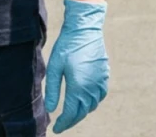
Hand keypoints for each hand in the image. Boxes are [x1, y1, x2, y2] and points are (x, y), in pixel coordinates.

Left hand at [44, 0, 108, 132]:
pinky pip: (101, 95)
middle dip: (72, 120)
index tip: (56, 129)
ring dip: (82, 111)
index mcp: (78, 87)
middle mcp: (91, 87)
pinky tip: (85, 99)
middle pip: (82, 112)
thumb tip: (51, 109)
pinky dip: (93, 102)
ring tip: (72, 113)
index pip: (71, 113)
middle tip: (62, 124)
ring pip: (92, 105)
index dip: (63, 124)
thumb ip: (52, 90)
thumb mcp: (54, 67)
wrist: (85, 29)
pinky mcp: (104, 75)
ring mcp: (100, 81)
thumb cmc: (67, 47)